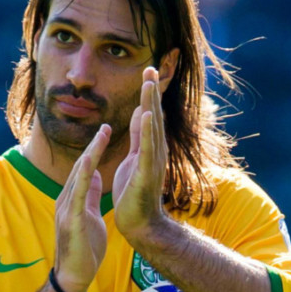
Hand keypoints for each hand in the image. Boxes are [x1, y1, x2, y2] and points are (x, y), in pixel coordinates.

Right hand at [54, 123, 110, 291]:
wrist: (75, 276)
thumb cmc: (84, 248)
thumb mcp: (89, 215)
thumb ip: (88, 195)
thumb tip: (93, 174)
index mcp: (72, 198)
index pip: (84, 168)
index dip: (95, 149)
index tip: (106, 132)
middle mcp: (66, 199)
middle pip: (81, 167)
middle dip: (93, 146)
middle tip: (106, 126)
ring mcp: (66, 208)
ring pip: (78, 175)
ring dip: (90, 154)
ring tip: (101, 137)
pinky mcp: (71, 220)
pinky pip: (77, 194)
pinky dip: (83, 176)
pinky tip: (89, 162)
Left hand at [112, 67, 167, 237]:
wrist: (140, 224)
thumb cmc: (135, 192)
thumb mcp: (134, 157)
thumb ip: (139, 135)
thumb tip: (143, 111)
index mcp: (150, 146)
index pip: (150, 114)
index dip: (149, 93)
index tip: (147, 71)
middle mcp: (156, 150)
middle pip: (154, 115)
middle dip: (151, 91)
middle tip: (150, 67)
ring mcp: (153, 160)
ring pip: (152, 127)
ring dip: (151, 103)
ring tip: (149, 82)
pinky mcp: (146, 172)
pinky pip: (147, 147)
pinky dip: (148, 129)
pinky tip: (148, 113)